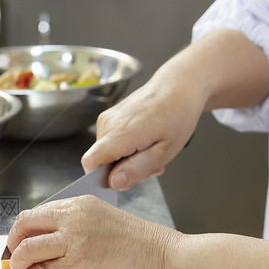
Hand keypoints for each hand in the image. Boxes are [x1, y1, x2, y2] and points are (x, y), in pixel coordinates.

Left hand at [6, 195, 181, 268]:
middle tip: (14, 259)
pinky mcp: (78, 266)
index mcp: (80, 204)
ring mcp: (75, 241)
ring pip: (27, 249)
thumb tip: (50, 240)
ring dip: (18, 264)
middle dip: (13, 244)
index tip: (19, 243)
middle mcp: (73, 217)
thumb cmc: (142, 244)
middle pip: (24, 226)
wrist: (165, 258)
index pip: (36, 213)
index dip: (22, 230)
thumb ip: (77, 224)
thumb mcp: (104, 219)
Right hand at [82, 73, 203, 190]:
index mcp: (120, 132)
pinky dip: (126, 148)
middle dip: (123, 170)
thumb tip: (114, 182)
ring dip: (127, 159)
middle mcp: (107, 124)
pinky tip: (145, 142)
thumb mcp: (164, 151)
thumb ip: (137, 169)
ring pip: (106, 153)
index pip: (91, 162)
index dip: (103, 177)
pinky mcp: (110, 117)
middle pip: (101, 161)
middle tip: (150, 165)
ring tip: (151, 151)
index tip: (125, 178)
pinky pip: (111, 142)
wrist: (178, 86)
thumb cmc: (177, 115)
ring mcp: (107, 118)